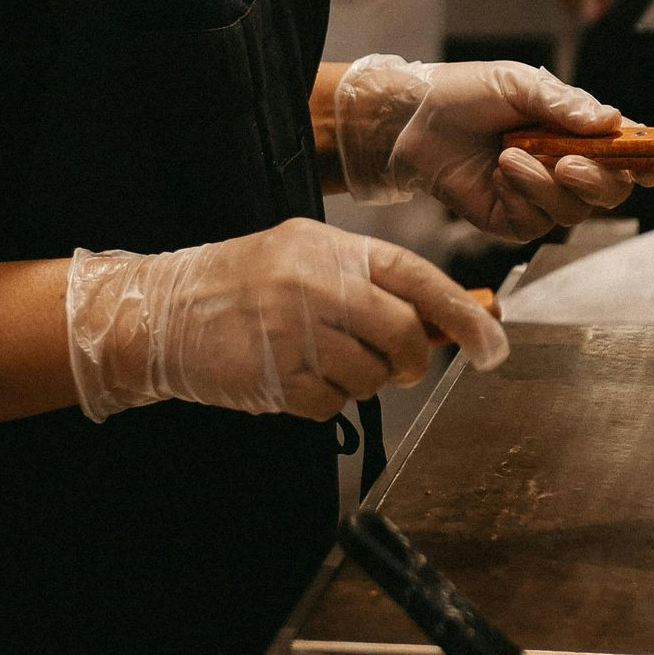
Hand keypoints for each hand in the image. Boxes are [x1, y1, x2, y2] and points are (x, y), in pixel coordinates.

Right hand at [65, 217, 507, 421]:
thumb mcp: (304, 256)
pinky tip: (291, 374)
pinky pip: (332, 405)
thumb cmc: (242, 283)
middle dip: (409, 359)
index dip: (464, 314)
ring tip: (319, 358)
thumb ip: (368, 281)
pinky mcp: (277, 378)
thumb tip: (442, 319)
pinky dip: (322, 400)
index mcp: (330, 249)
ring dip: (358, 380)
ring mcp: (295, 333)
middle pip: (404, 335)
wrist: (160, 310)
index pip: (418, 278)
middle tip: (392, 362)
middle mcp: (316, 285)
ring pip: (371, 377)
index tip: (492, 344)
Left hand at [333, 56, 653, 243]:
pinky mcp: (513, 220)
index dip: (649, 160)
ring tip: (510, 156)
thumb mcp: (518, 84)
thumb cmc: (464, 94)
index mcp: (578, 131)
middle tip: (568, 162)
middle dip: (597, 179)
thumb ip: (566, 104)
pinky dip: (521, 197)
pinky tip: (498, 174)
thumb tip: (614, 121)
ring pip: (574, 211)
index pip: (629, 152)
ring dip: (545, 185)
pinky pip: (536, 223)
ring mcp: (541, 197)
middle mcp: (567, 167)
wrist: (411, 120)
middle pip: (613, 191)